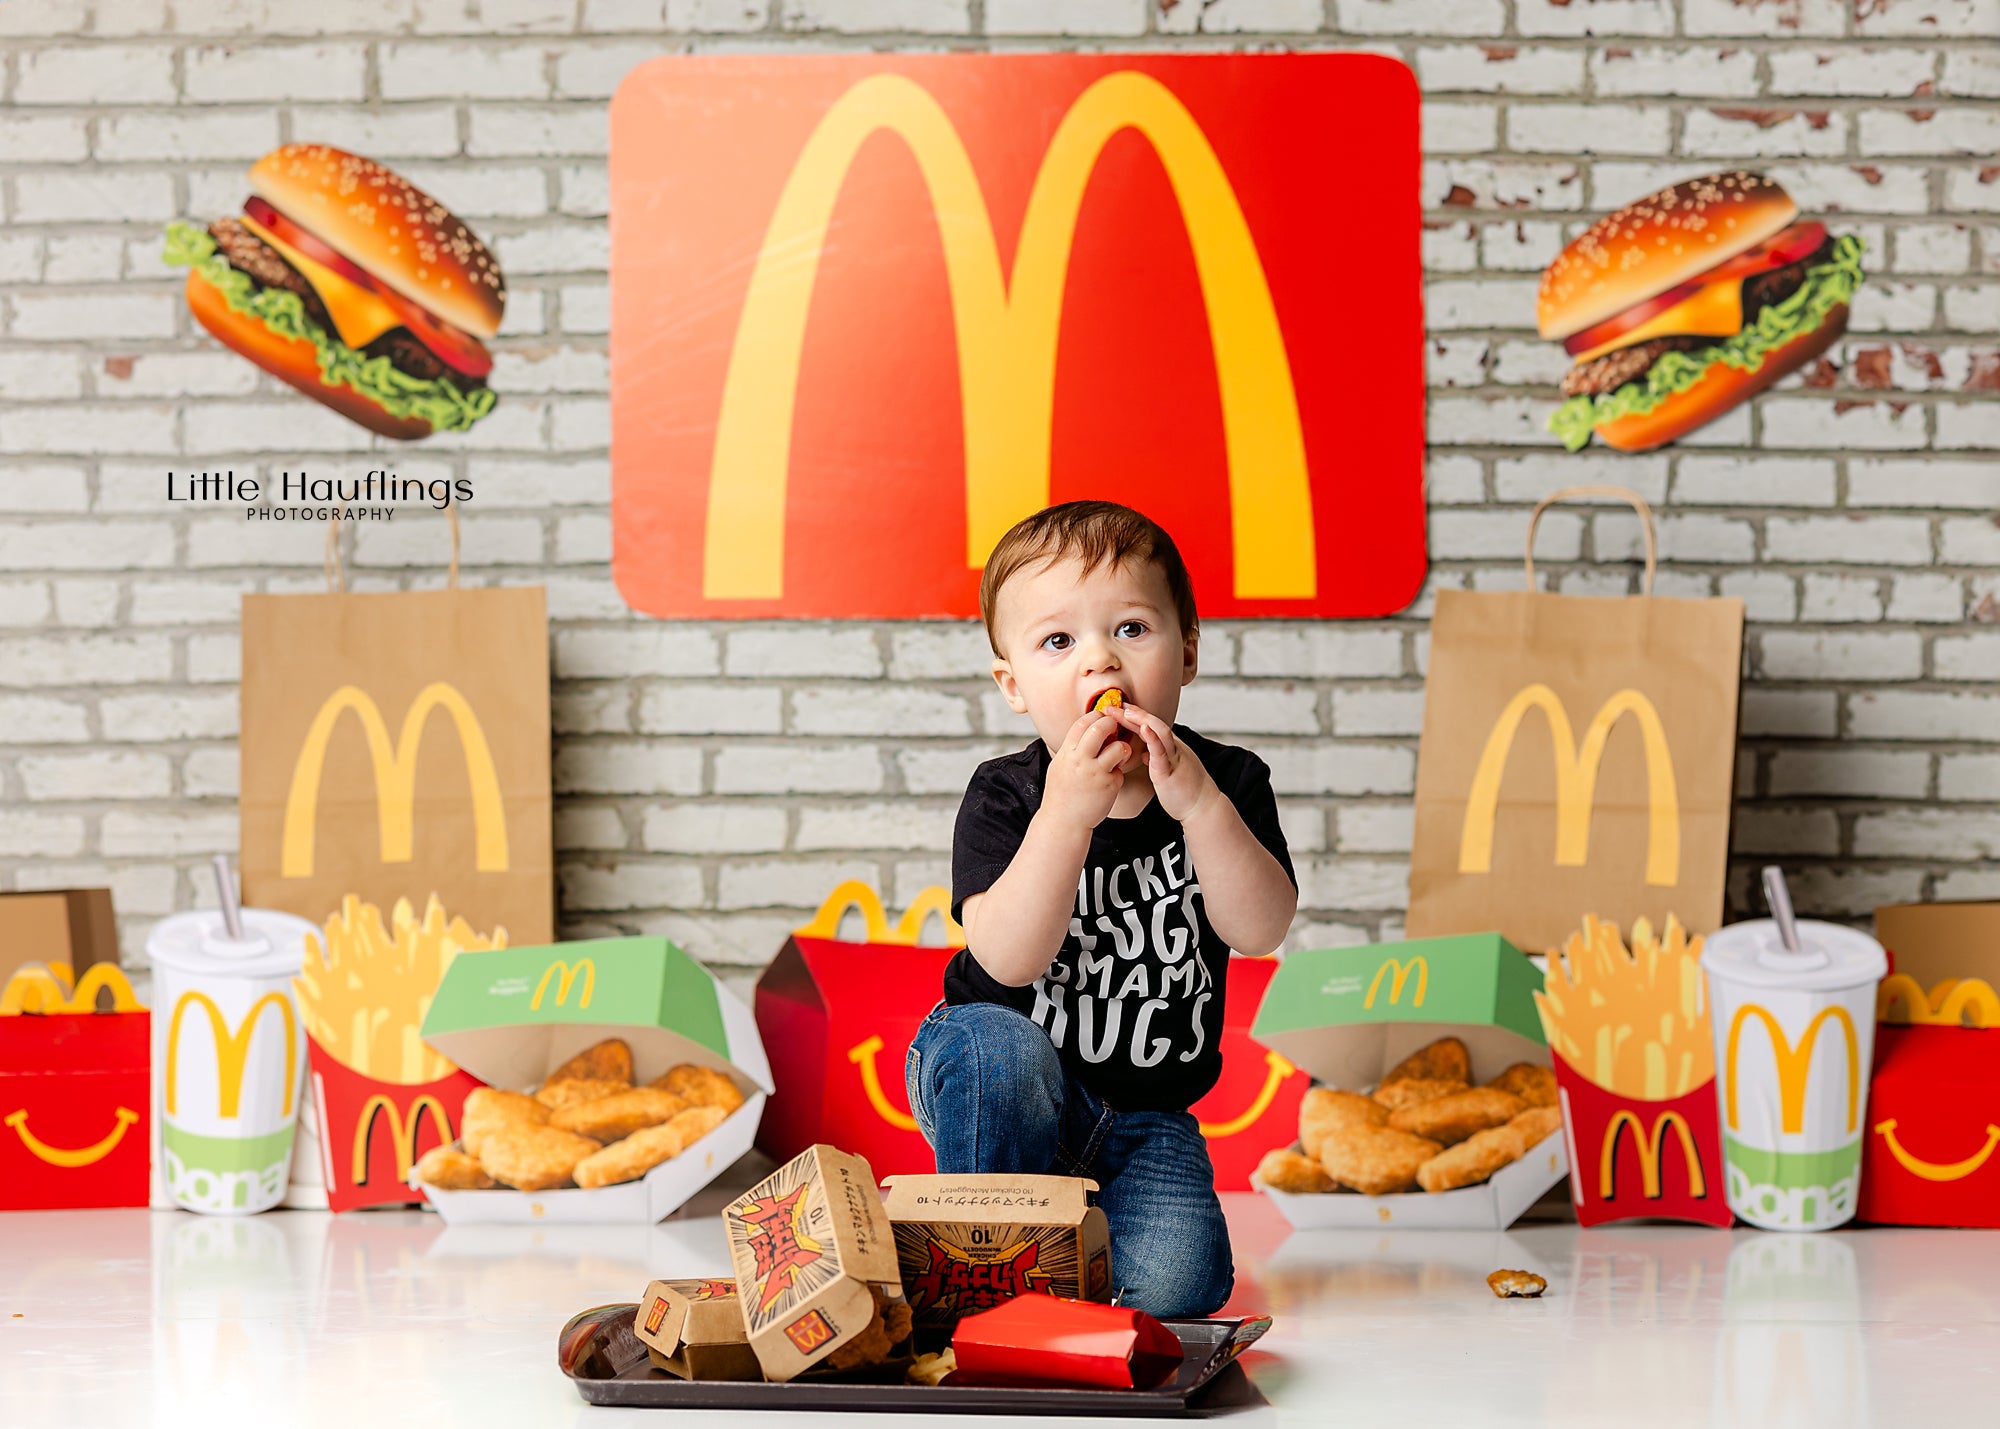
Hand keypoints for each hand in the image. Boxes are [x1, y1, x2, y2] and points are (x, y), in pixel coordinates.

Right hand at [1042, 708, 1131, 831]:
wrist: (1064, 820)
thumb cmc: (1061, 792)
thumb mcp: (1060, 764)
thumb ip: (1072, 747)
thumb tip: (1084, 730)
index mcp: (1068, 753)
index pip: (1083, 722)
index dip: (1095, 716)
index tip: (1100, 720)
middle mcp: (1082, 760)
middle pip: (1101, 728)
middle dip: (1111, 724)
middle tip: (1114, 729)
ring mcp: (1097, 773)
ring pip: (1119, 748)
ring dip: (1122, 748)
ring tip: (1117, 754)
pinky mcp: (1110, 785)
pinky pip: (1121, 769)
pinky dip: (1119, 771)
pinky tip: (1110, 778)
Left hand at [1110, 703, 1216, 823]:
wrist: (1203, 807)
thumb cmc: (1185, 791)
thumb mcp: (1169, 770)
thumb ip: (1158, 760)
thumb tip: (1145, 755)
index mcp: (1171, 748)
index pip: (1152, 726)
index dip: (1135, 716)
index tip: (1119, 707)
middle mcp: (1173, 748)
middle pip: (1154, 724)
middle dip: (1133, 713)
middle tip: (1112, 706)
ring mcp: (1173, 758)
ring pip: (1160, 732)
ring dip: (1141, 719)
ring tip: (1125, 711)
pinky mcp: (1171, 771)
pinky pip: (1161, 752)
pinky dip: (1152, 739)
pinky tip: (1143, 728)